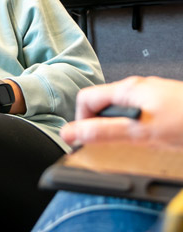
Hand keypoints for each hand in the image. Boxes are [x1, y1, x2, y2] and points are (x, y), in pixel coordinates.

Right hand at [60, 76, 182, 146]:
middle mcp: (136, 88)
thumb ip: (104, 131)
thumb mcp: (142, 132)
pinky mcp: (162, 104)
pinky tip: (150, 141)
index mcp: (126, 90)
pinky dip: (136, 129)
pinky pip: (138, 115)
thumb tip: (72, 132)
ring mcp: (150, 95)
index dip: (80, 119)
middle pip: (102, 105)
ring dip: (119, 129)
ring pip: (120, 111)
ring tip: (134, 145)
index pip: (85, 98)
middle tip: (111, 146)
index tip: (86, 139)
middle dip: (100, 126)